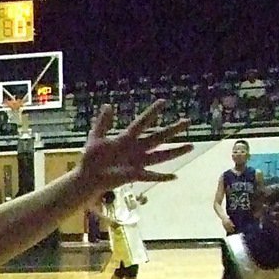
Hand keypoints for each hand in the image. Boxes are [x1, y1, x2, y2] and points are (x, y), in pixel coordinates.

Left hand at [76, 101, 191, 193]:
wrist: (87, 177)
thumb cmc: (91, 158)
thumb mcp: (95, 138)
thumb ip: (102, 123)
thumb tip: (108, 105)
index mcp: (126, 139)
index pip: (142, 123)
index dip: (152, 113)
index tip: (164, 101)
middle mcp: (136, 149)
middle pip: (158, 137)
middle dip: (173, 130)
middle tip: (188, 121)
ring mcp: (137, 162)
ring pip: (161, 156)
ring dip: (176, 151)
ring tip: (191, 146)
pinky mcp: (135, 175)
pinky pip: (151, 176)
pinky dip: (162, 177)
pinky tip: (175, 177)